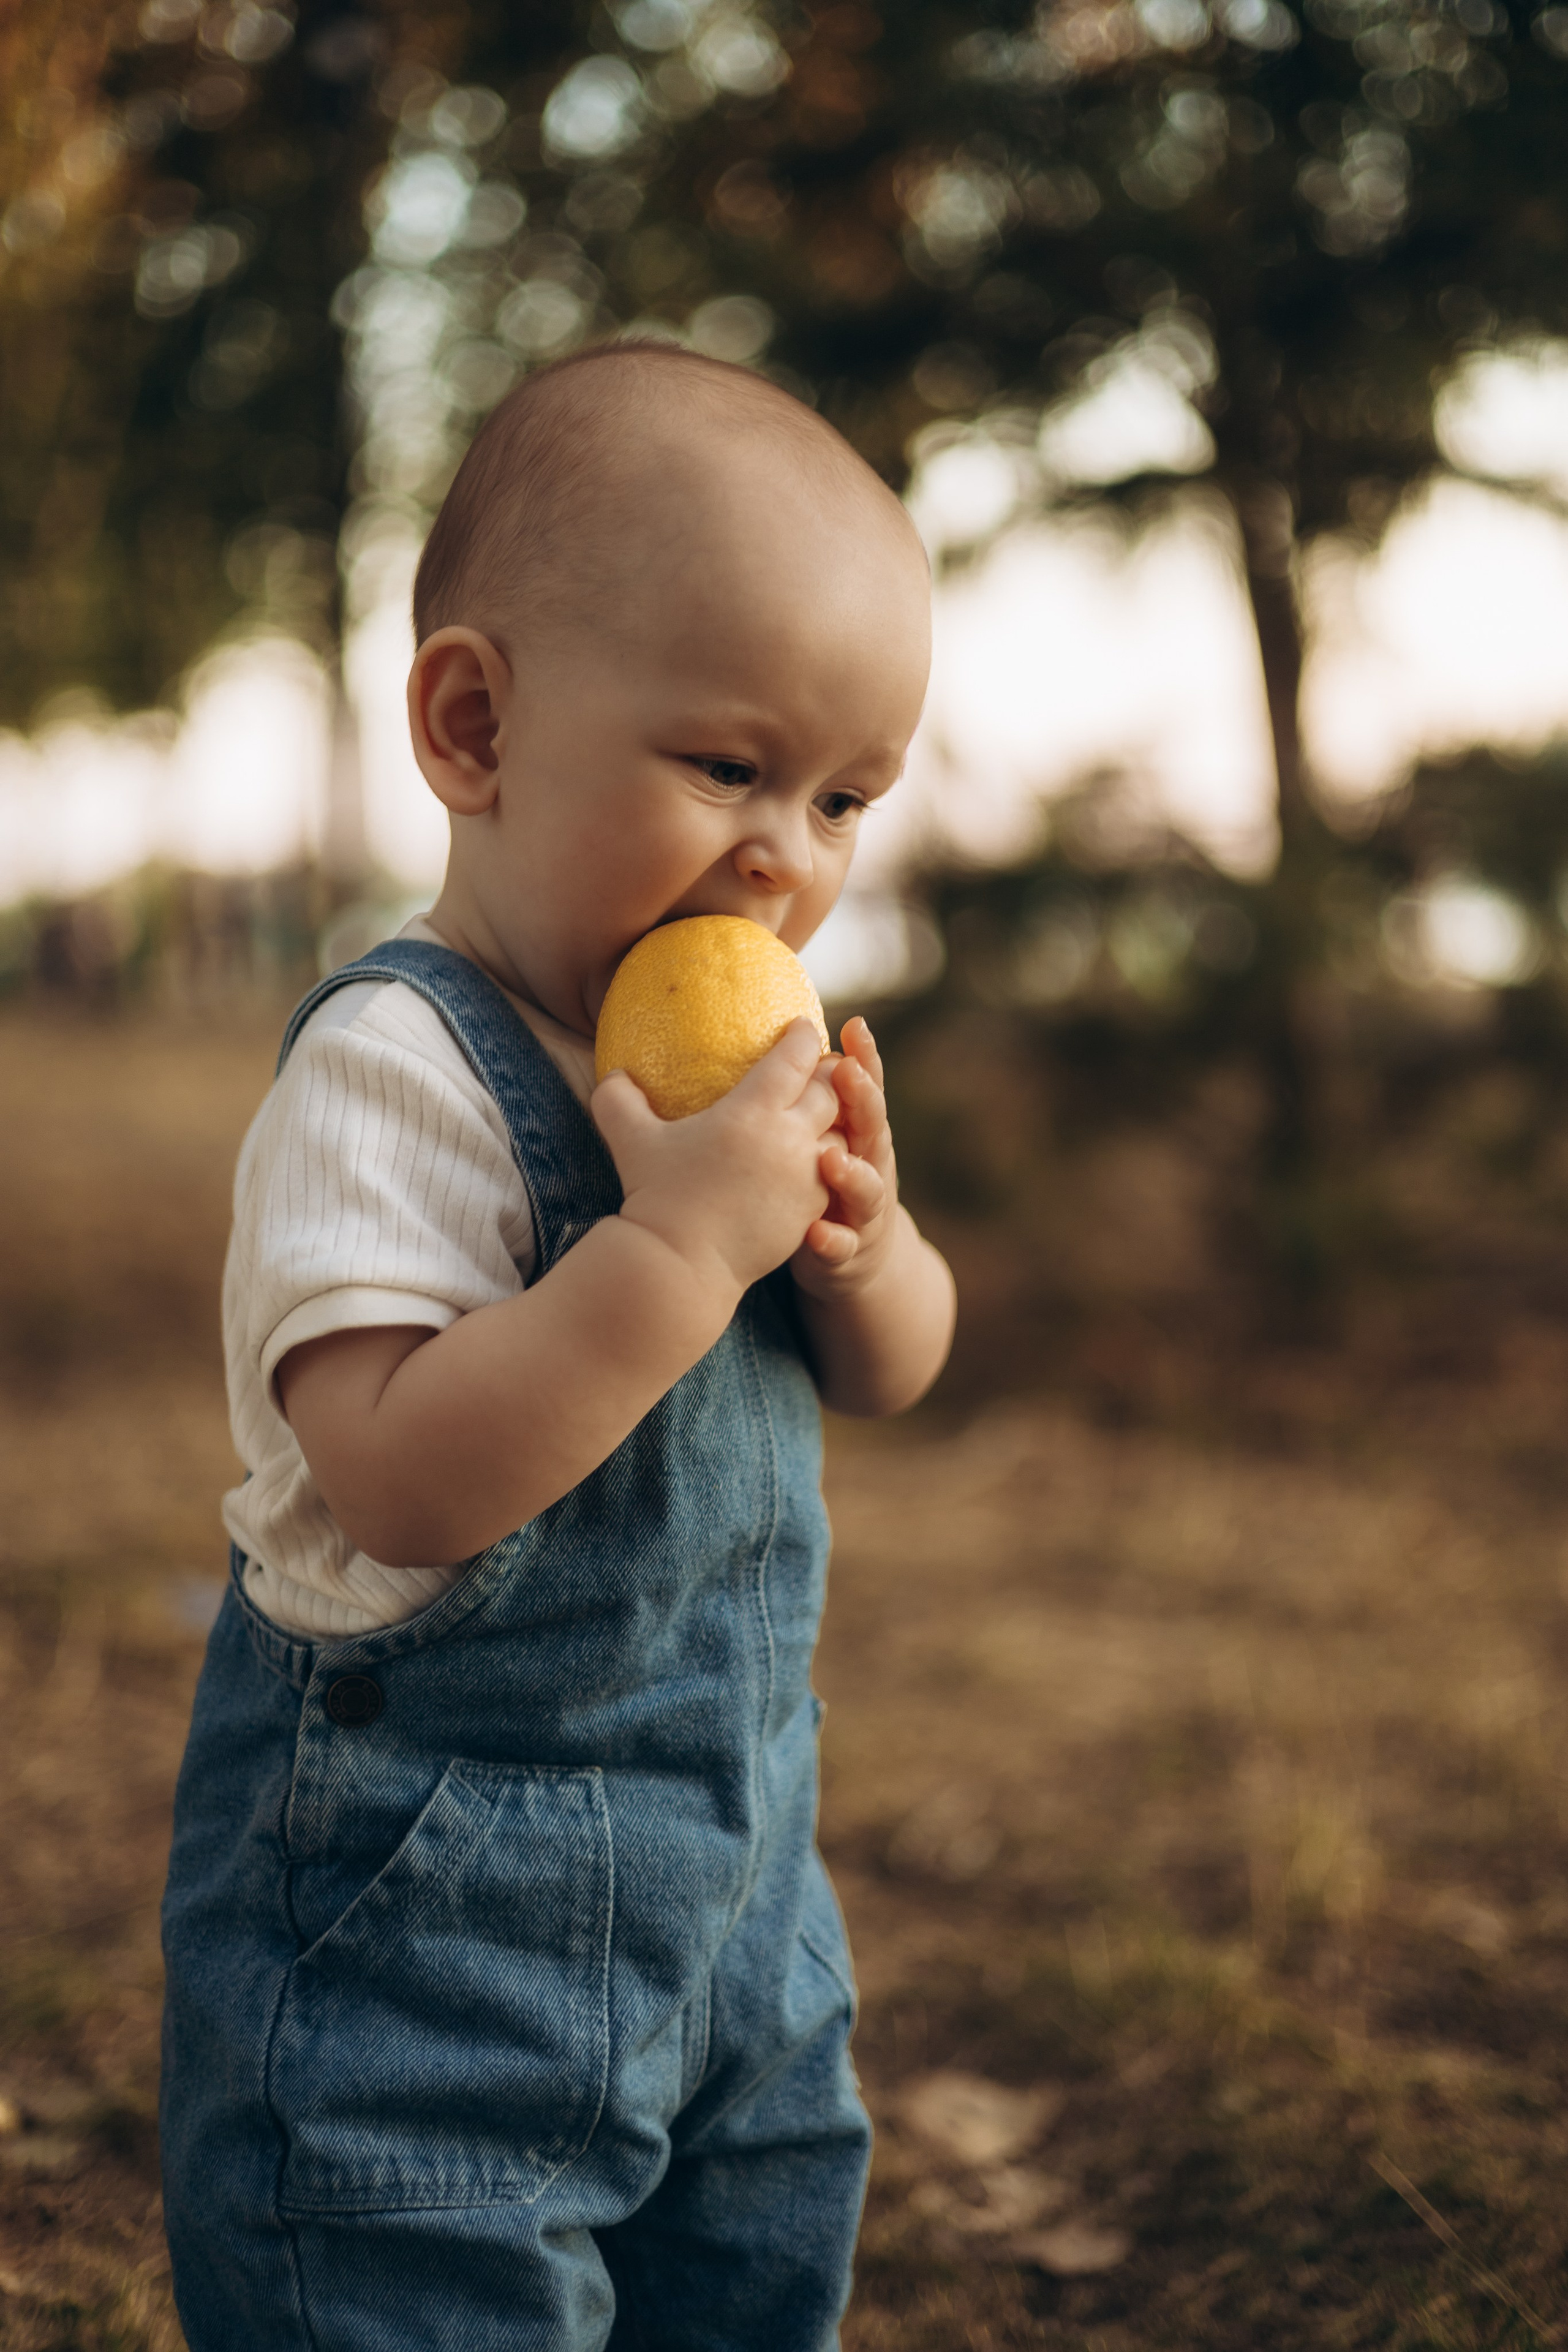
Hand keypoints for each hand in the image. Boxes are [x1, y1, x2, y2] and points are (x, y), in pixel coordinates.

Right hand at [593, 1019, 838, 1299]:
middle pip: (830, 1090)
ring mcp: (807, 1176)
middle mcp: (790, 1137)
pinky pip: (832, 1173)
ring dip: (831, 1120)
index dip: (804, 1036)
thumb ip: (618, 1099)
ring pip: (839, 1132)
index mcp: (754, 1110)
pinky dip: (827, 1160)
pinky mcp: (811, 1209)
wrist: (682, 1265)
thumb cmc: (656, 1197)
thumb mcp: (630, 1141)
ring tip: (816, 1113)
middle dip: (827, 1074)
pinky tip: (810, 1158)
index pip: (797, 1056)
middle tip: (816, 1067)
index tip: (802, 1028)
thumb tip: (613, 1074)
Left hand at [790, 1016, 897, 1299]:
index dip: (863, 1058)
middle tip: (847, 1072)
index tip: (854, 1025)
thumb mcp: (819, 1139)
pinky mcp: (849, 1252)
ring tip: (831, 1159)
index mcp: (857, 1134)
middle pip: (873, 1128)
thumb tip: (767, 1041)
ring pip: (867, 1188)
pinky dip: (832, 1240)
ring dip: (852, 1173)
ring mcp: (863, 1210)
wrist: (857, 1260)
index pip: (863, 1089)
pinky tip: (815, 1234)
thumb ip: (804, 1100)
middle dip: (864, 1099)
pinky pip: (843, 1246)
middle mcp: (869, 1166)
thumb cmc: (825, 1185)